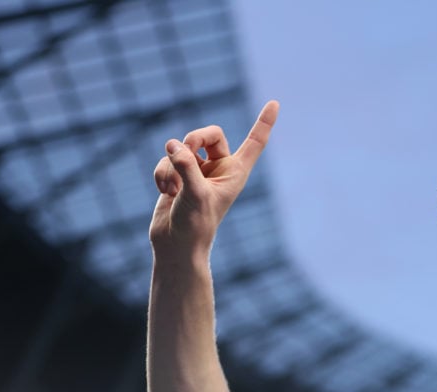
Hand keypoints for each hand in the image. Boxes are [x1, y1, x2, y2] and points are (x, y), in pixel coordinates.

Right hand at [149, 100, 278, 256]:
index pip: (255, 142)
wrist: (176, 244)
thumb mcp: (194, 193)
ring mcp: (198, 171)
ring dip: (172, 165)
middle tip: (184, 151)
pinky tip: (164, 192)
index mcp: (236, 172)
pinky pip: (166, 160)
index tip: (275, 103)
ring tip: (173, 189)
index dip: (264, 122)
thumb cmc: (195, 224)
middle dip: (193, 138)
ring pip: (182, 148)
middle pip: (210, 133)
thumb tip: (173, 144)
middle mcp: (219, 168)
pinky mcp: (178, 175)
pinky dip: (162, 173)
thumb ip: (186, 165)